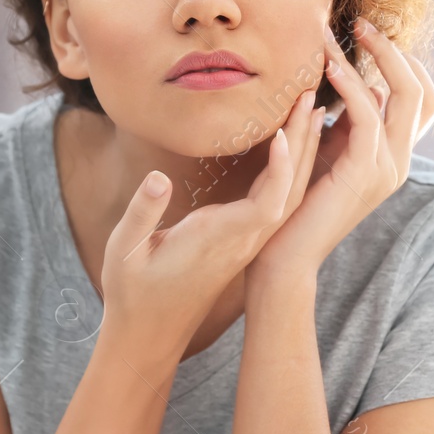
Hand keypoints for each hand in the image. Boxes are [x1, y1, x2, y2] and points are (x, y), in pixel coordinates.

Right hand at [96, 88, 327, 364]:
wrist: (149, 336)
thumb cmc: (133, 294)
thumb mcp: (124, 253)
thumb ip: (142, 214)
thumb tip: (156, 179)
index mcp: (218, 240)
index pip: (264, 205)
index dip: (279, 171)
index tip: (283, 133)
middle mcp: (241, 241)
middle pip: (286, 192)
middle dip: (301, 144)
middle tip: (308, 97)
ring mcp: (245, 243)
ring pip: (287, 196)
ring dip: (301, 154)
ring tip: (309, 112)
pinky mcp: (242, 242)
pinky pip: (276, 202)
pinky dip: (288, 170)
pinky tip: (291, 146)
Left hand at [247, 17, 433, 286]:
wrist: (287, 252)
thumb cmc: (300, 201)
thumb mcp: (329, 151)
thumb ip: (348, 123)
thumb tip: (361, 84)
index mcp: (395, 155)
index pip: (424, 98)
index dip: (404, 62)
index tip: (368, 35)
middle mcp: (400, 161)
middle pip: (422, 91)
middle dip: (392, 51)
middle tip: (360, 23)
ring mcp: (388, 169)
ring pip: (400, 96)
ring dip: (368, 59)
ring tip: (334, 36)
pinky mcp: (364, 173)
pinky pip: (368, 117)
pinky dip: (351, 86)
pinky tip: (331, 68)